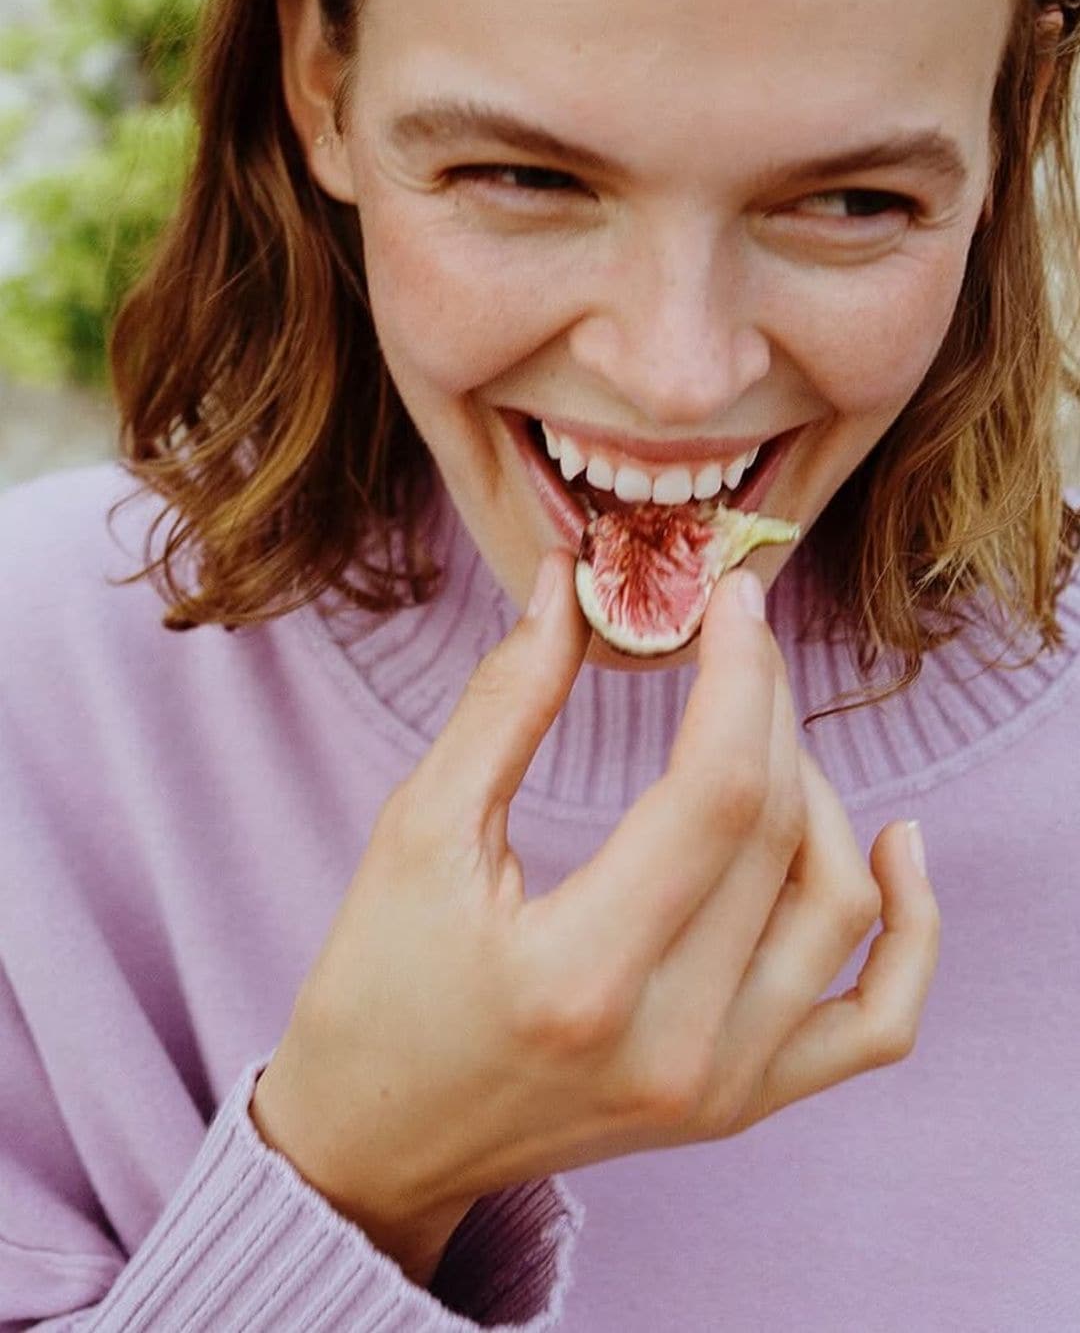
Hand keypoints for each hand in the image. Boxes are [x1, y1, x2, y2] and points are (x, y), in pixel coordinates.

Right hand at [250, 551, 938, 1284]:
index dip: (740, 675)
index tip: (731, 597)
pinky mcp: (743, 1103)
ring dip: (818, 789)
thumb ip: (504, 703)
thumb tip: (570, 585)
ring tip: (760, 730)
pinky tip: (894, 843)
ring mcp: (721, 1086)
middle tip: (736, 634)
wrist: (380, 1142)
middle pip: (778, 831)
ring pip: (841, 904)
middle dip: (768, 704)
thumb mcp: (418, 830)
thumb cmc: (380, 982)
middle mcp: (672, 1044)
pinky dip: (909, 929)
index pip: (716, 792)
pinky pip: (878, 1019)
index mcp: (581, 974)